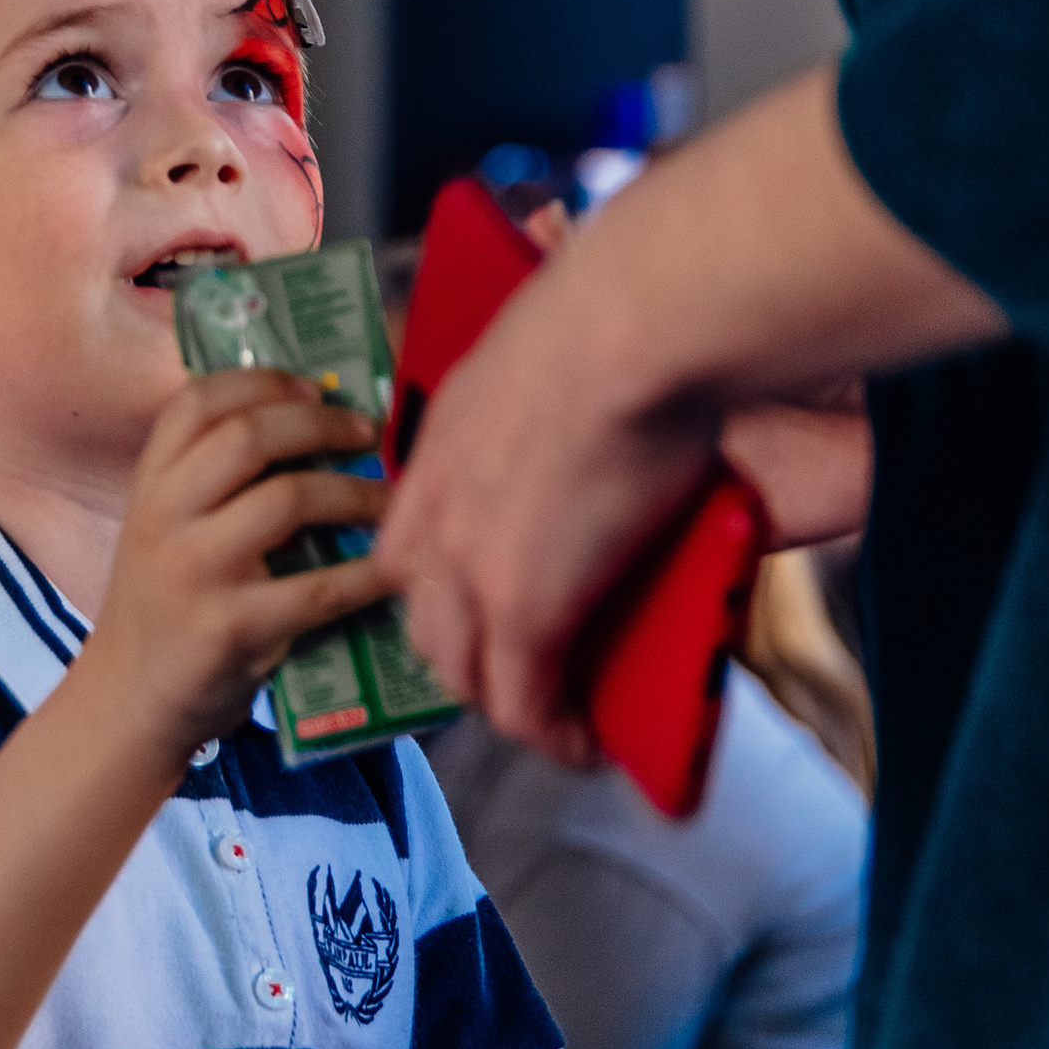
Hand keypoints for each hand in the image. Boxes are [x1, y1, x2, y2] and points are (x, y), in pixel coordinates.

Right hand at [88, 368, 391, 761]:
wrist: (129, 701)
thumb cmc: (166, 605)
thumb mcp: (166, 529)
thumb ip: (213, 483)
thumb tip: (315, 423)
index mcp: (149, 483)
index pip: (198, 401)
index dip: (264, 381)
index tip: (317, 386)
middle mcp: (164, 516)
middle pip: (250, 436)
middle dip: (322, 424)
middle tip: (368, 433)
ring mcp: (194, 571)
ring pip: (289, 499)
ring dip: (356, 493)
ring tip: (389, 497)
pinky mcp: (231, 628)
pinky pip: (320, 587)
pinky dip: (369, 574)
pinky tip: (393, 568)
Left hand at [379, 69, 1000, 763]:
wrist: (638, 321)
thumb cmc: (624, 302)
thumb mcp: (564, 339)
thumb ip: (566, 377)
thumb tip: (584, 345)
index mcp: (444, 436)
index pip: (410, 539)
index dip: (442, 586)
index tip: (479, 606)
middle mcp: (438, 504)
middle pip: (423, 614)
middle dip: (468, 657)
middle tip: (518, 678)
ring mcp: (470, 562)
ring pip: (465, 668)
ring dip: (511, 703)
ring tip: (558, 719)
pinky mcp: (524, 608)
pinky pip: (526, 702)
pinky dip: (555, 735)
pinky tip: (587, 745)